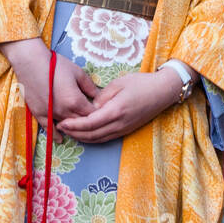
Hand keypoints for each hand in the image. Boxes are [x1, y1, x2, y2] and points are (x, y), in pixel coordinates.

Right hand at [2, 38, 97, 129]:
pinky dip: (56, 134)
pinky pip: (49, 128)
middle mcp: (64, 111)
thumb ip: (90, 86)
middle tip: (93, 120)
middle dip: (88, 122)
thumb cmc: (56, 65)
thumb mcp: (78, 73)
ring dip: (74, 128)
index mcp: (75, 101)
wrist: (31, 63)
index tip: (102, 112)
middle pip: (80, 123)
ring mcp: (51, 114)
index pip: (92, 114)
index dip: (98, 114)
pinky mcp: (39, 114)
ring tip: (80, 128)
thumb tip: (98, 96)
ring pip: (66, 127)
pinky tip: (60, 139)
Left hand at [56, 68, 184, 144]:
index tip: (61, 122)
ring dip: (82, 137)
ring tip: (70, 131)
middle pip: (91, 135)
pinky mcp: (127, 130)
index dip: (73, 125)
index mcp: (115, 111)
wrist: (163, 91)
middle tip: (60, 127)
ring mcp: (123, 129)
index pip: (89, 123)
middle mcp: (119, 124)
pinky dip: (93, 137)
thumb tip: (89, 107)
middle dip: (74, 133)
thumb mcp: (119, 84)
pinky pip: (106, 138)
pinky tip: (86, 133)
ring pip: (98, 139)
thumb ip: (102, 97)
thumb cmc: (142, 83)